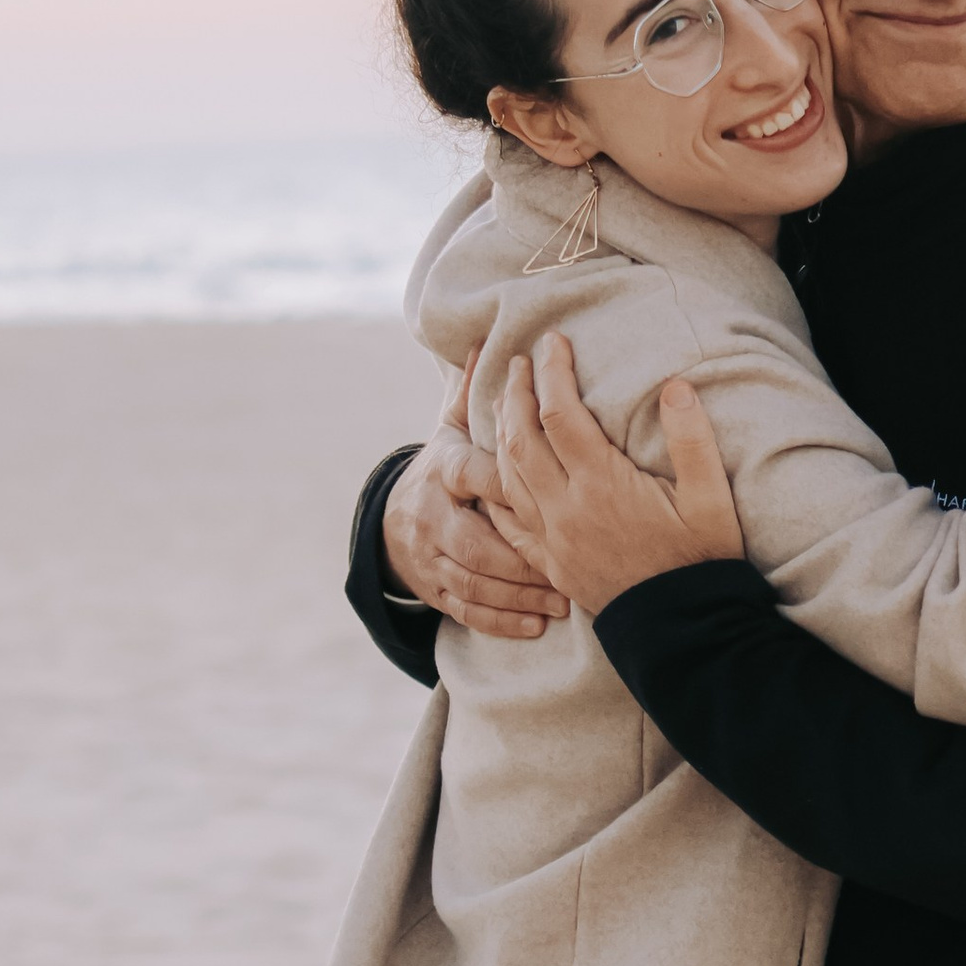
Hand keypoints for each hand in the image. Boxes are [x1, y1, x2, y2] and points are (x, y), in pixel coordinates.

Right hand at [380, 366, 569, 638]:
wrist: (394, 522)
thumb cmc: (444, 470)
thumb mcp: (452, 430)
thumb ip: (474, 394)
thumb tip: (488, 340)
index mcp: (444, 471)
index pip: (480, 476)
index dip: (514, 483)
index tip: (556, 488)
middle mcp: (432, 516)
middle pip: (478, 542)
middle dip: (524, 558)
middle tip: (572, 566)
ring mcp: (430, 558)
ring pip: (476, 581)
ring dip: (520, 594)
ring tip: (564, 600)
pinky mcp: (434, 591)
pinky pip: (467, 611)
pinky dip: (502, 620)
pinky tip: (537, 625)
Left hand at [491, 330, 742, 615]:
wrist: (683, 631)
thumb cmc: (701, 563)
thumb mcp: (711, 500)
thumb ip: (692, 440)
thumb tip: (675, 386)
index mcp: (603, 485)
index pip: (561, 414)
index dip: (553, 372)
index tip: (555, 342)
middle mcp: (566, 509)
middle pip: (520, 438)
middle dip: (515, 393)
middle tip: (520, 362)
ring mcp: (551, 538)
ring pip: (506, 474)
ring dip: (501, 432)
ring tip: (507, 402)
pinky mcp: (549, 562)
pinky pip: (506, 518)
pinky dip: (496, 484)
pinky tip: (497, 467)